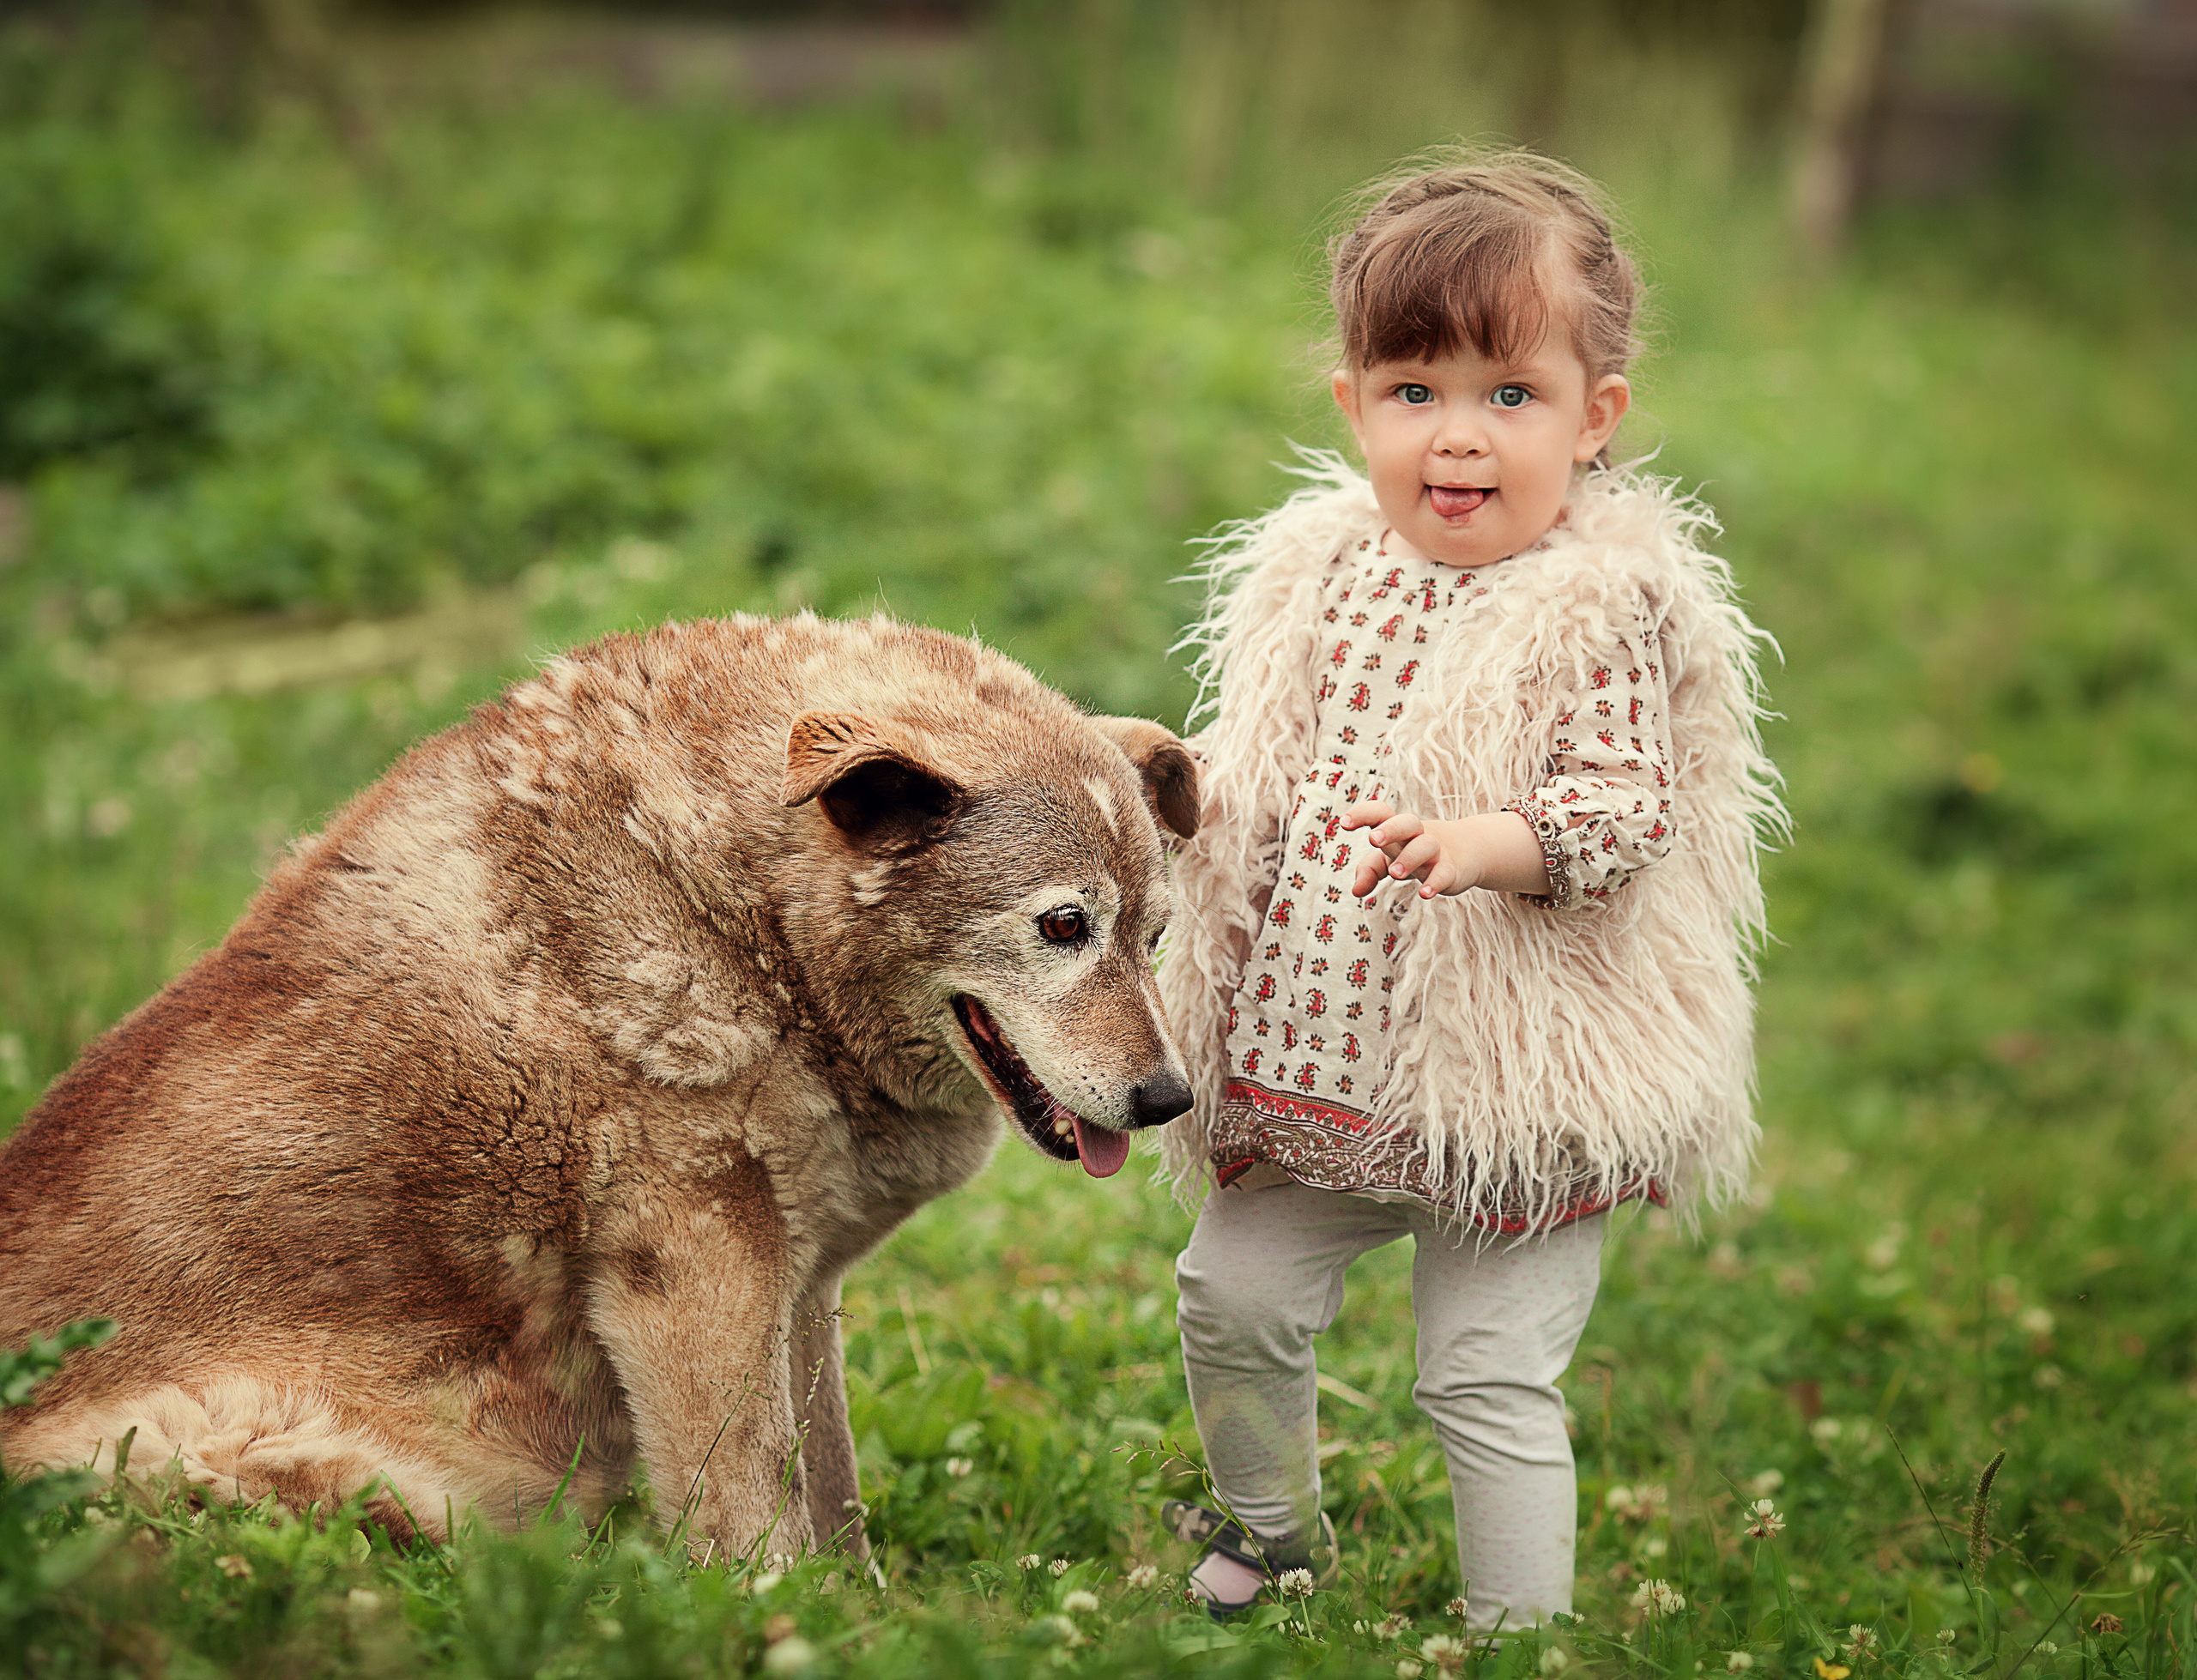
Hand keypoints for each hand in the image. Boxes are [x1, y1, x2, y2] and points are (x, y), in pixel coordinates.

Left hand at [1341, 802, 1551, 901]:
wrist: (1468, 850)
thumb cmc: (1417, 851)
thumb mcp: (1392, 856)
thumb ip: (1370, 869)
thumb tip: (1356, 891)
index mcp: (1399, 828)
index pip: (1381, 811)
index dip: (1363, 813)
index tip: (1343, 823)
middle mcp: (1417, 835)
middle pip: (1407, 823)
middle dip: (1390, 829)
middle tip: (1373, 839)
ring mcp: (1436, 851)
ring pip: (1425, 846)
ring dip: (1409, 858)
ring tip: (1395, 874)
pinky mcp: (1452, 869)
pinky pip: (1444, 873)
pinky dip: (1435, 883)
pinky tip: (1425, 893)